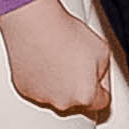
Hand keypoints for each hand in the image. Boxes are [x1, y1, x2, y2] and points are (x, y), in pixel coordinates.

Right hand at [0, 0, 112, 120]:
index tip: (99, 81)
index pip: (101, 102)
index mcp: (85, 96)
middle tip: (77, 63)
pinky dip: (42, 79)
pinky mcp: (24, 89)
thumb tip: (99, 79)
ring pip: (57, 95)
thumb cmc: (65, 35)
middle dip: (80, 85)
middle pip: (78, 100)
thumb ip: (104, 73)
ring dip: (60, 83)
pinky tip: (44, 61)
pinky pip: (39, 89)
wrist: (35, 26)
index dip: (102, 88)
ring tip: (59, 58)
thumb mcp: (103, 51)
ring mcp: (41, 97)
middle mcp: (62, 102)